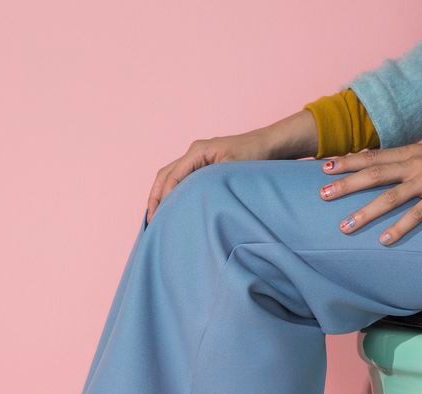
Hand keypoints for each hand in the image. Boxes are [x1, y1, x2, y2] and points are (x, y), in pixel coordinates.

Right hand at [146, 110, 317, 222]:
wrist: (270, 145)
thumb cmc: (255, 156)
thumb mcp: (233, 170)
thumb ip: (210, 184)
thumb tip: (191, 201)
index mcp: (197, 152)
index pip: (172, 176)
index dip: (164, 197)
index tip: (160, 216)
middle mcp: (194, 153)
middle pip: (164, 175)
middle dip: (155, 198)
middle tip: (150, 220)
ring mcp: (197, 158)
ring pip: (170, 176)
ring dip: (161, 195)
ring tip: (155, 217)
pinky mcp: (204, 166)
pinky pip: (181, 179)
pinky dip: (173, 193)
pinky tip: (172, 208)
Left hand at [318, 138, 421, 244]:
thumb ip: (405, 161)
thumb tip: (380, 167)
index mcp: (410, 152)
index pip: (372, 156)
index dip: (347, 161)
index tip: (323, 167)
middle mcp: (416, 163)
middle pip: (374, 174)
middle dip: (346, 185)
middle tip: (321, 195)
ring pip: (390, 196)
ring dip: (365, 212)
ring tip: (345, 227)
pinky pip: (417, 214)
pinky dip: (399, 227)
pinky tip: (384, 240)